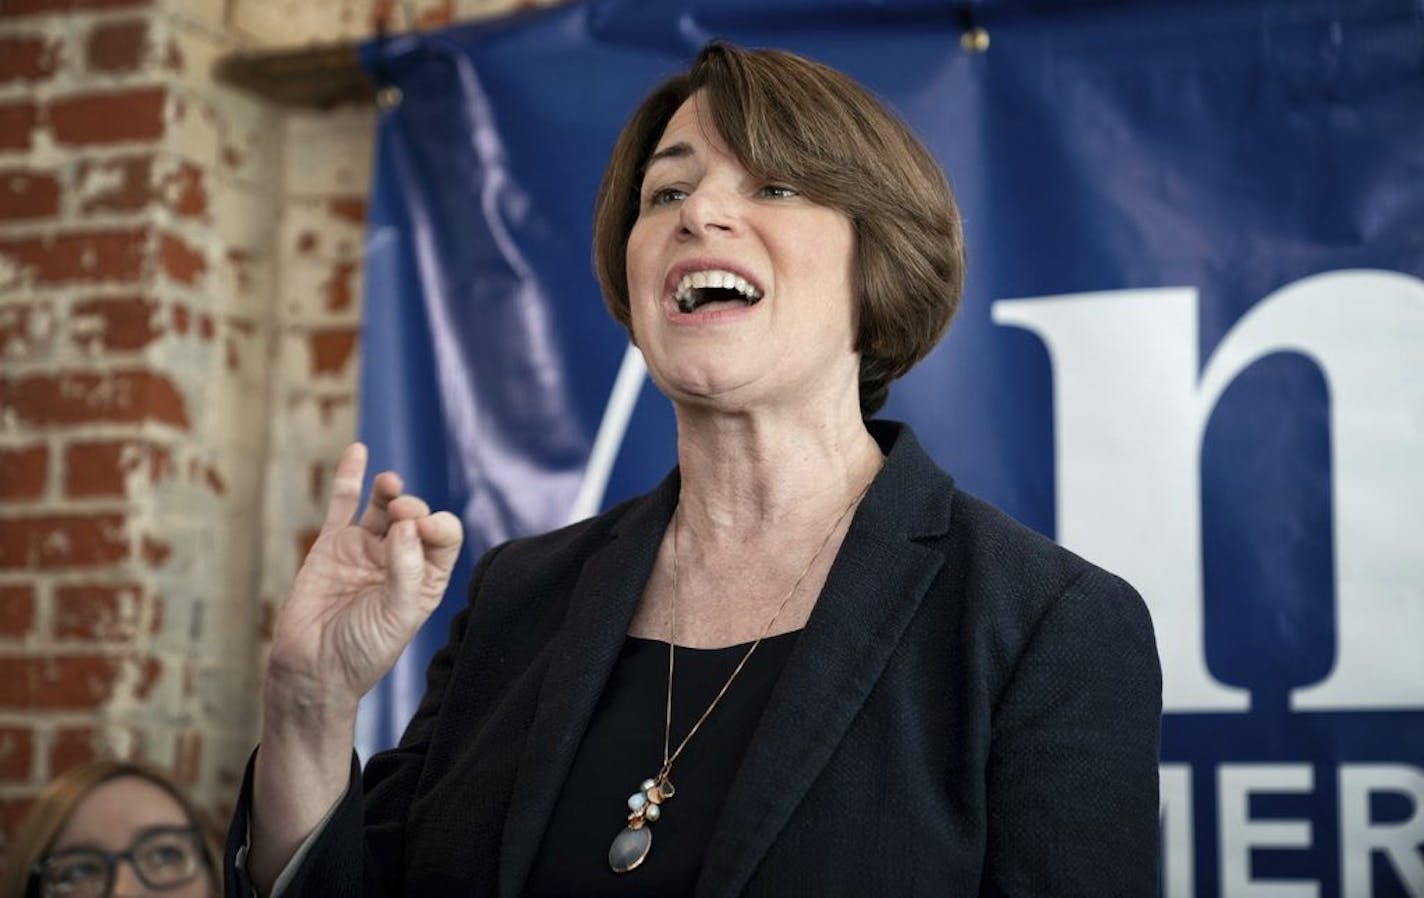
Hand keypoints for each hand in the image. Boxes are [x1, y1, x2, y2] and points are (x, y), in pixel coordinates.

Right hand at [264, 443, 463, 717]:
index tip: (422, 531)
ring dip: (390, 490)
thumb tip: (407, 526)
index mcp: (427, 578)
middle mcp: (400, 559)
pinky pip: (343, 505)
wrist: (312, 669)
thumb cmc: (362, 652)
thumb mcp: (397, 617)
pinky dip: (350, 478)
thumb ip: (406, 571)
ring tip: (390, 486)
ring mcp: (365, 549)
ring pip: (383, 506)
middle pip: (415, 516)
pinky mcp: (332, 546)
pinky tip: (358, 451)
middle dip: (412, 509)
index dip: (438, 525)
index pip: (445, 536)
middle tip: (400, 519)